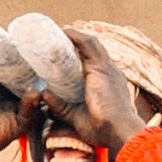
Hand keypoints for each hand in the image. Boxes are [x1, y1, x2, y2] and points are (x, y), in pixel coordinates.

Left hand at [40, 28, 145, 151]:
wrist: (118, 130)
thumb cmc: (102, 129)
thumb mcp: (75, 116)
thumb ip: (60, 106)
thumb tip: (43, 94)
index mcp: (108, 83)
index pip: (94, 63)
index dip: (79, 56)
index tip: (63, 54)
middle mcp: (110, 72)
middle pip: (92, 49)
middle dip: (75, 42)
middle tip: (55, 40)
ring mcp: (107, 68)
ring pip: (89, 43)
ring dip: (74, 36)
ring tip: (56, 32)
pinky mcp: (101, 67)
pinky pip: (87, 44)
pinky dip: (75, 35)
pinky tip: (63, 31)